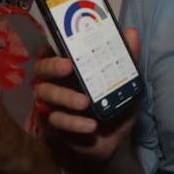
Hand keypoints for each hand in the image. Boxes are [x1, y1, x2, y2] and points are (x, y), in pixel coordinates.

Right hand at [34, 27, 139, 161]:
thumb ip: (127, 59)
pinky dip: (73, 123)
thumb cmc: (113, 106)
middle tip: (69, 67)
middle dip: (52, 66)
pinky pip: (56, 121)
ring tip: (85, 102)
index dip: (50, 48)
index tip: (59, 47)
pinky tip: (90, 125)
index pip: (50, 52)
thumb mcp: (124, 83)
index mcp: (68, 69)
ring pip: (46, 95)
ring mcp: (50, 104)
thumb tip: (132, 32)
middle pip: (41, 70)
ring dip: (65, 97)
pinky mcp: (52, 126)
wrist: (112, 141)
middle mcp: (55, 83)